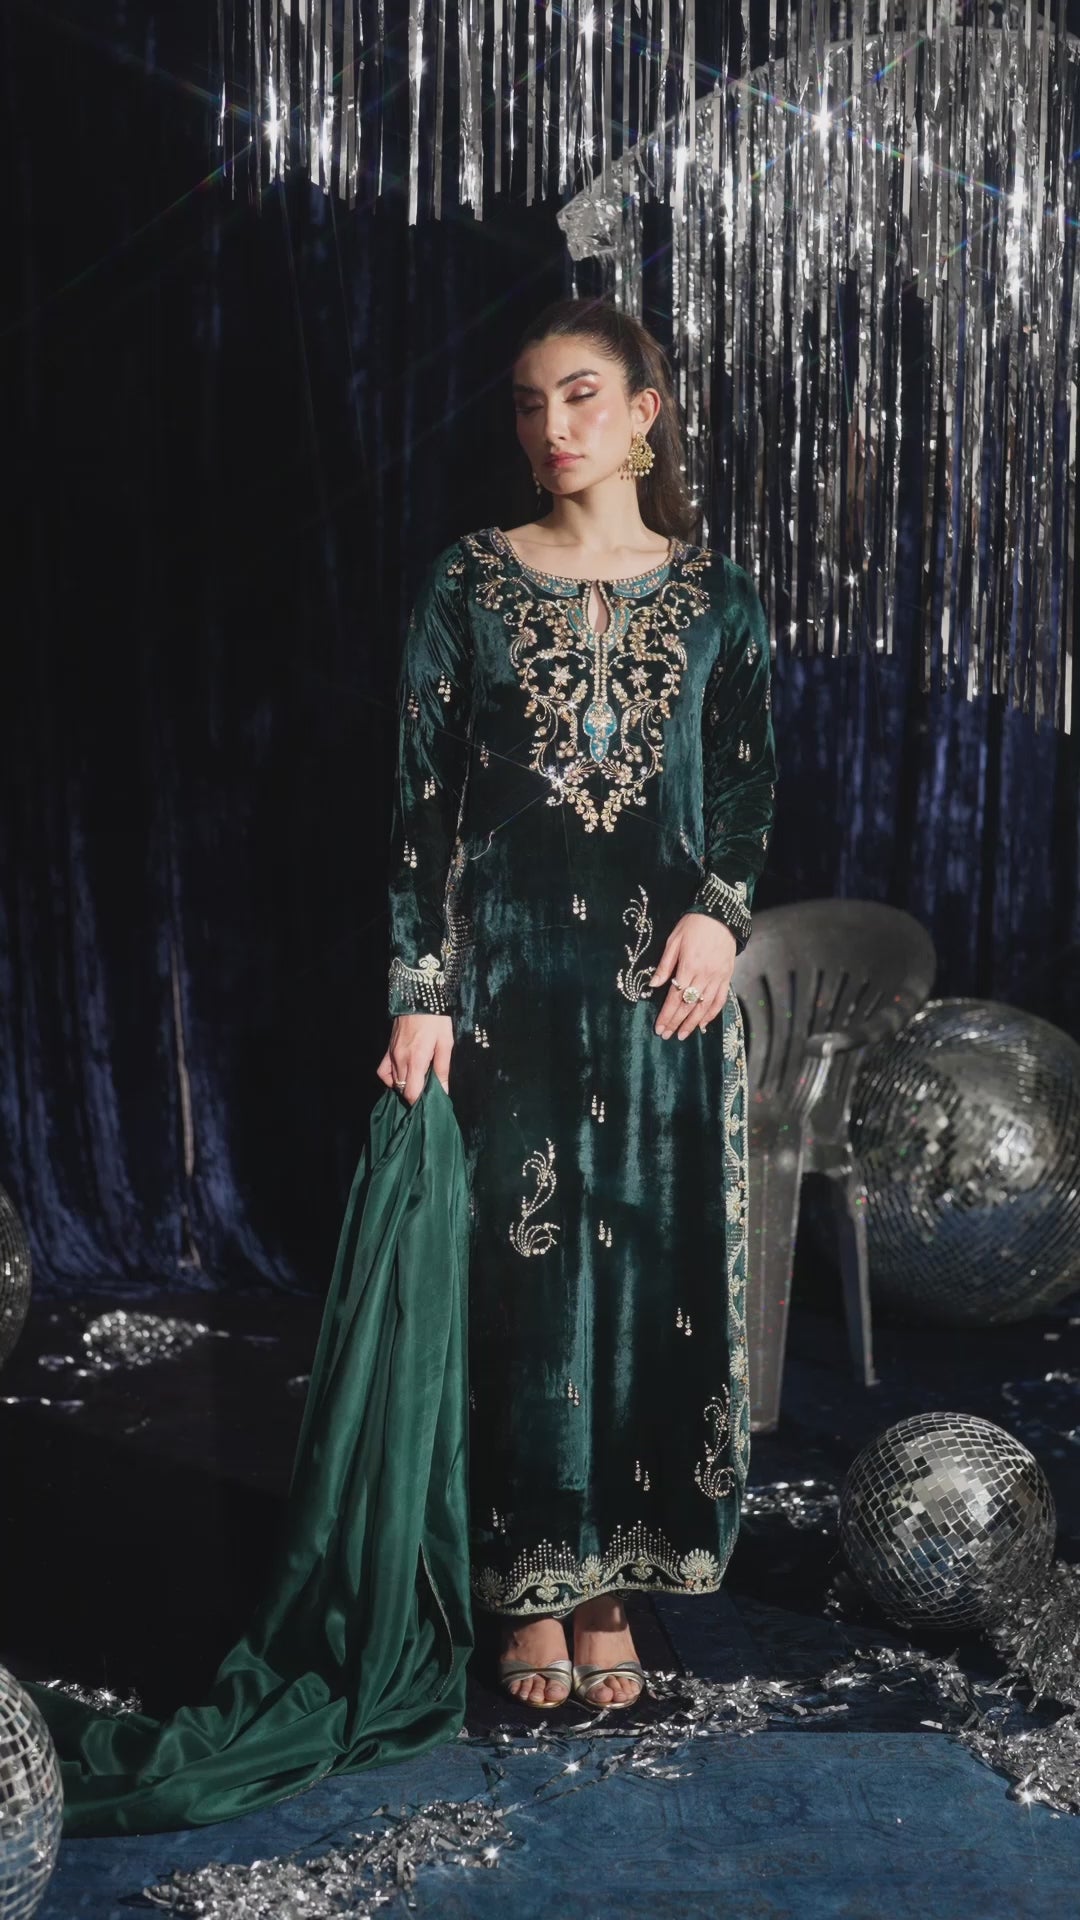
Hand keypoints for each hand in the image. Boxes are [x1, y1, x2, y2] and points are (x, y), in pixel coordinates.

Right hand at [376, 1013, 454, 1104]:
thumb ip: (442, 1069)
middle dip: (414, 1094)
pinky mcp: (387, 1050)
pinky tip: (401, 1075)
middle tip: (427, 1090)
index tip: (429, 1099)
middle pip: (402, 1090)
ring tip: (416, 1082)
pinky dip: (390, 1078)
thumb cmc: (437, 1021)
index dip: (419, 1101)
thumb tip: (443, 1091)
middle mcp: (400, 1060)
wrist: (420, 998)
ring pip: (393, 1082)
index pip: (411, 1093)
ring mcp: (391, 1055)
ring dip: (404, 1086)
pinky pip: (383, 1071)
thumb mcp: (446, 1043)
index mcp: (416, 1060)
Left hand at [649, 914, 736, 1039]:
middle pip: (688, 1005)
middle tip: (667, 1035)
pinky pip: (720, 1000)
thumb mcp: (674, 941)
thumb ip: (665, 965)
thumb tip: (653, 985)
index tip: (659, 1027)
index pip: (675, 997)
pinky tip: (703, 1024)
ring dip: (693, 1023)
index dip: (667, 1015)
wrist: (721, 915)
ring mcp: (717, 977)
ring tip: (682, 1035)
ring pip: (704, 1006)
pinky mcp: (726, 977)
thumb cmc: (693, 925)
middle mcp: (704, 975)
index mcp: (688, 966)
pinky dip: (711, 1014)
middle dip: (676, 1022)